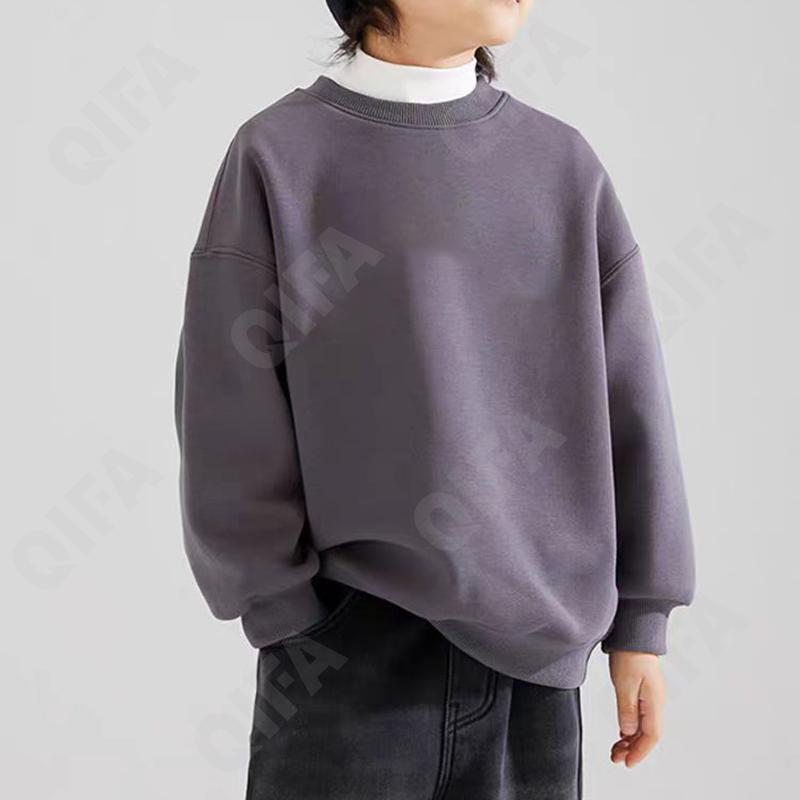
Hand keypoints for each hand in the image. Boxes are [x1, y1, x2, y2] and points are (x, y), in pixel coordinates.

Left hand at [608, 650, 664, 767]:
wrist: (633, 635)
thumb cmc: (630, 655)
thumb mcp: (624, 684)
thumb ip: (627, 710)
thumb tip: (629, 732)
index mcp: (654, 702)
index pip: (651, 735)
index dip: (640, 752)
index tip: (627, 762)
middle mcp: (656, 702)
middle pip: (648, 734)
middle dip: (633, 750)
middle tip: (616, 758)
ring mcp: (651, 698)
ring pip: (643, 727)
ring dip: (631, 741)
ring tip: (616, 750)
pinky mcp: (643, 692)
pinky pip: (639, 717)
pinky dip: (630, 728)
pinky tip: (622, 734)